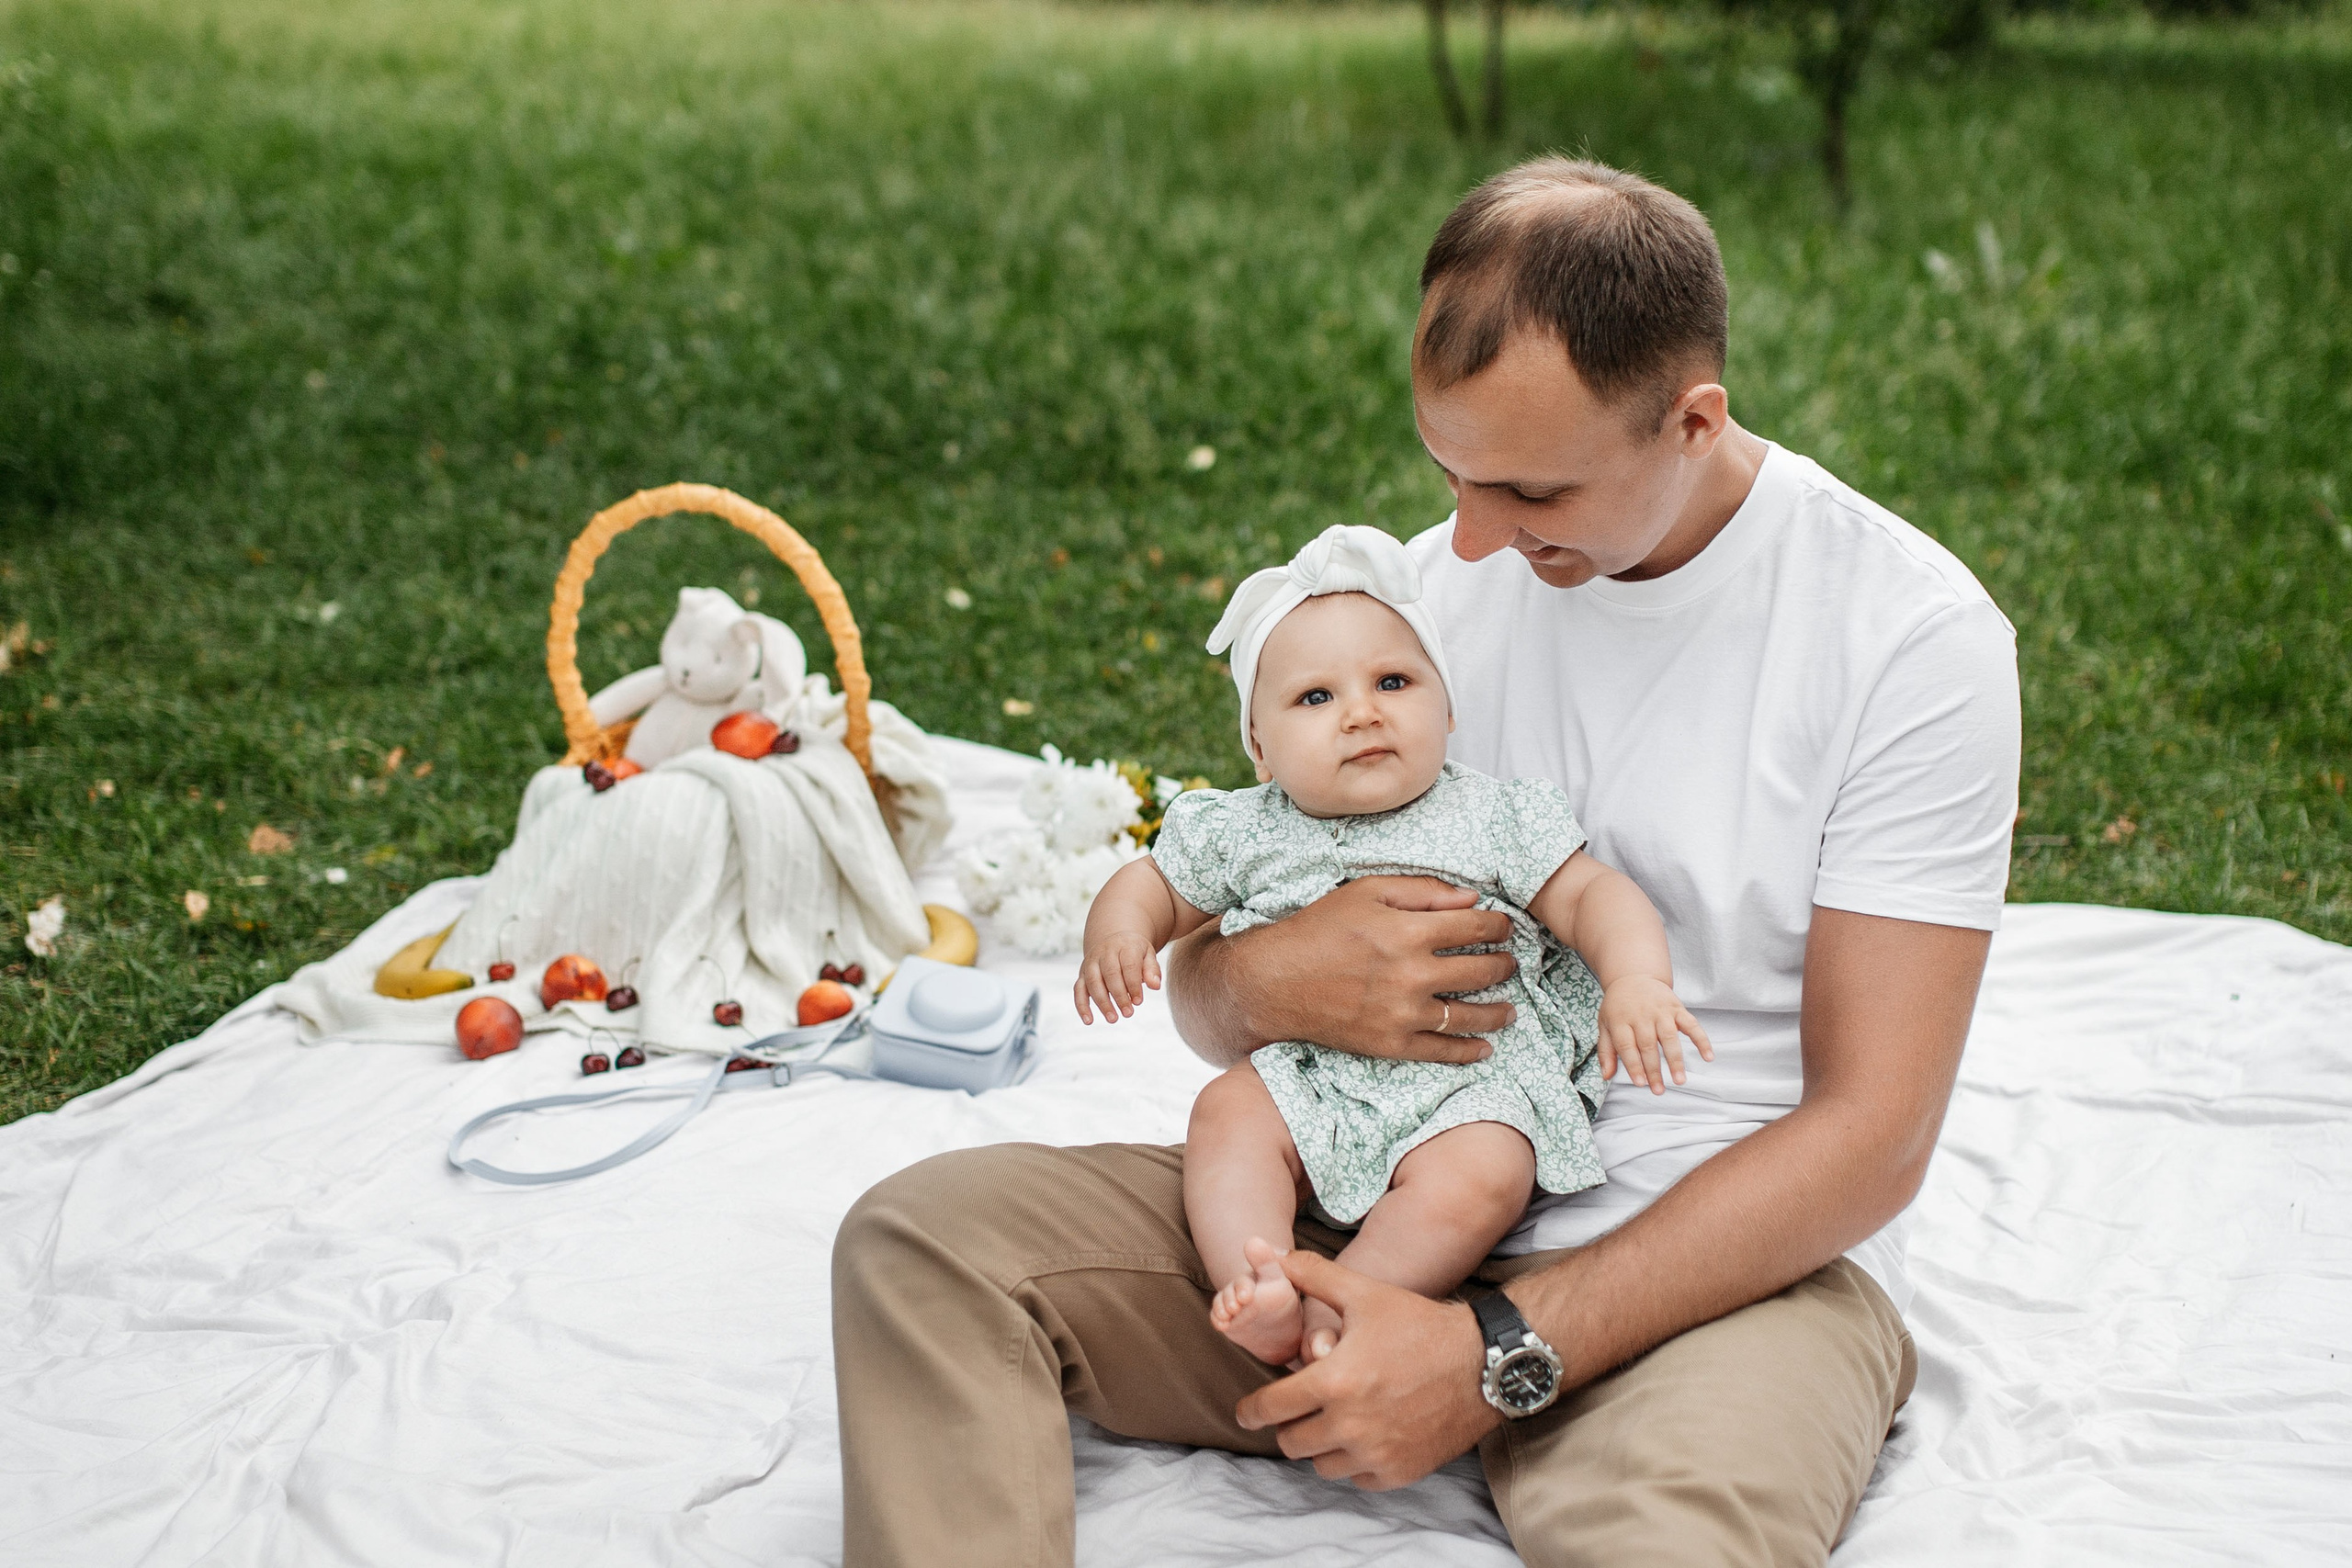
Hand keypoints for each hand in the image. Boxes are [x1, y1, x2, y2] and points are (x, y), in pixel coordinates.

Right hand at [1075, 931, 1160, 1022]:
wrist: (1114, 939)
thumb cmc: (1133, 951)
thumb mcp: (1147, 954)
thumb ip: (1152, 970)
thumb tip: (1155, 986)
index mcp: (1124, 947)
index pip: (1128, 965)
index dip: (1133, 985)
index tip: (1138, 1002)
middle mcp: (1105, 953)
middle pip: (1110, 974)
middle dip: (1119, 996)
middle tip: (1128, 1013)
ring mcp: (1091, 963)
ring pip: (1093, 982)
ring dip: (1102, 1002)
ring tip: (1113, 1019)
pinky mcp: (1082, 974)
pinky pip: (1078, 990)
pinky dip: (1082, 1006)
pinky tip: (1089, 1021)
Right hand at [1214, 877, 1520, 1064]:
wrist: (1276, 981)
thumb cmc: (1319, 929)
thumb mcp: (1366, 891)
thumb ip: (1422, 890)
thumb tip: (1472, 897)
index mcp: (1409, 931)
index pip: (1476, 926)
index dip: (1499, 925)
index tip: (1505, 926)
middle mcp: (1413, 973)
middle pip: (1482, 970)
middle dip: (1504, 964)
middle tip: (1510, 963)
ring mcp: (1404, 1013)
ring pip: (1470, 1014)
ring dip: (1499, 1011)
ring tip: (1510, 1009)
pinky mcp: (1392, 1043)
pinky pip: (1442, 1050)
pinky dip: (1469, 1050)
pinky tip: (1485, 1047)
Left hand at [1233, 1252, 1501, 1489]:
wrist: (1483, 1363)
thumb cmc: (1420, 1325)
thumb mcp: (1365, 1292)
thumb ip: (1312, 1275)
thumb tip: (1271, 1254)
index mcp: (1333, 1383)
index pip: (1270, 1409)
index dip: (1251, 1410)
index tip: (1246, 1412)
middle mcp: (1351, 1426)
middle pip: (1291, 1442)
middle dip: (1289, 1424)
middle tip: (1299, 1408)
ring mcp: (1376, 1454)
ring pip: (1321, 1465)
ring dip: (1320, 1445)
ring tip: (1333, 1420)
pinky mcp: (1400, 1472)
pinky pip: (1357, 1478)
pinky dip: (1353, 1461)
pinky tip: (1363, 1436)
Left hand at [1597, 975, 1711, 1093]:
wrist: (1634, 976)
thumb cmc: (1618, 1006)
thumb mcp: (1605, 1024)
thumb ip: (1606, 1051)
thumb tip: (1606, 1076)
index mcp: (1621, 1020)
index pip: (1626, 1046)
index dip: (1633, 1066)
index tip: (1640, 1084)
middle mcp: (1641, 1015)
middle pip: (1648, 1046)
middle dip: (1654, 1070)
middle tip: (1659, 1090)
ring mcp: (1661, 1011)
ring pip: (1670, 1038)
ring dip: (1676, 1060)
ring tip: (1680, 1080)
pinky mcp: (1677, 1008)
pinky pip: (1692, 1024)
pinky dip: (1701, 1040)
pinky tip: (1708, 1056)